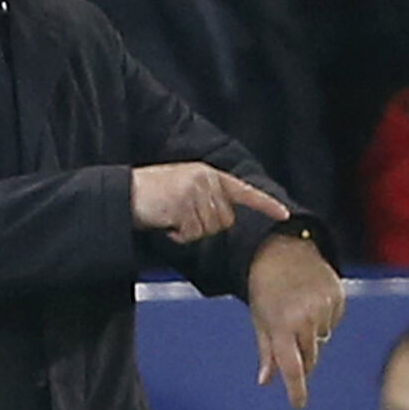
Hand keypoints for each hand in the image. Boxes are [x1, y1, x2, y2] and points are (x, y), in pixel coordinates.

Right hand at [130, 162, 288, 241]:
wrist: (124, 192)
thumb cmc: (150, 193)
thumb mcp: (183, 185)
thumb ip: (206, 196)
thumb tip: (224, 218)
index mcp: (207, 173)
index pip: (243, 190)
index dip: (265, 204)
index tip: (284, 214)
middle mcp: (204, 180)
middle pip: (225, 220)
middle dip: (205, 226)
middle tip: (181, 217)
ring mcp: (194, 192)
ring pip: (209, 230)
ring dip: (189, 231)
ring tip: (170, 217)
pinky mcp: (182, 206)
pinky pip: (191, 235)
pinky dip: (178, 236)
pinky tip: (165, 223)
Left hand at [247, 234, 343, 408]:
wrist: (281, 250)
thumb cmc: (264, 289)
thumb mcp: (260, 318)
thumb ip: (266, 352)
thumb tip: (266, 381)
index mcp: (281, 325)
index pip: (292, 366)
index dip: (296, 389)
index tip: (298, 404)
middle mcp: (304, 317)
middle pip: (310, 357)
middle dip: (301, 356)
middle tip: (290, 336)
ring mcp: (323, 307)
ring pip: (322, 338)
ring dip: (312, 333)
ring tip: (297, 307)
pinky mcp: (338, 297)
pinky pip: (334, 321)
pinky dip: (324, 317)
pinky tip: (311, 298)